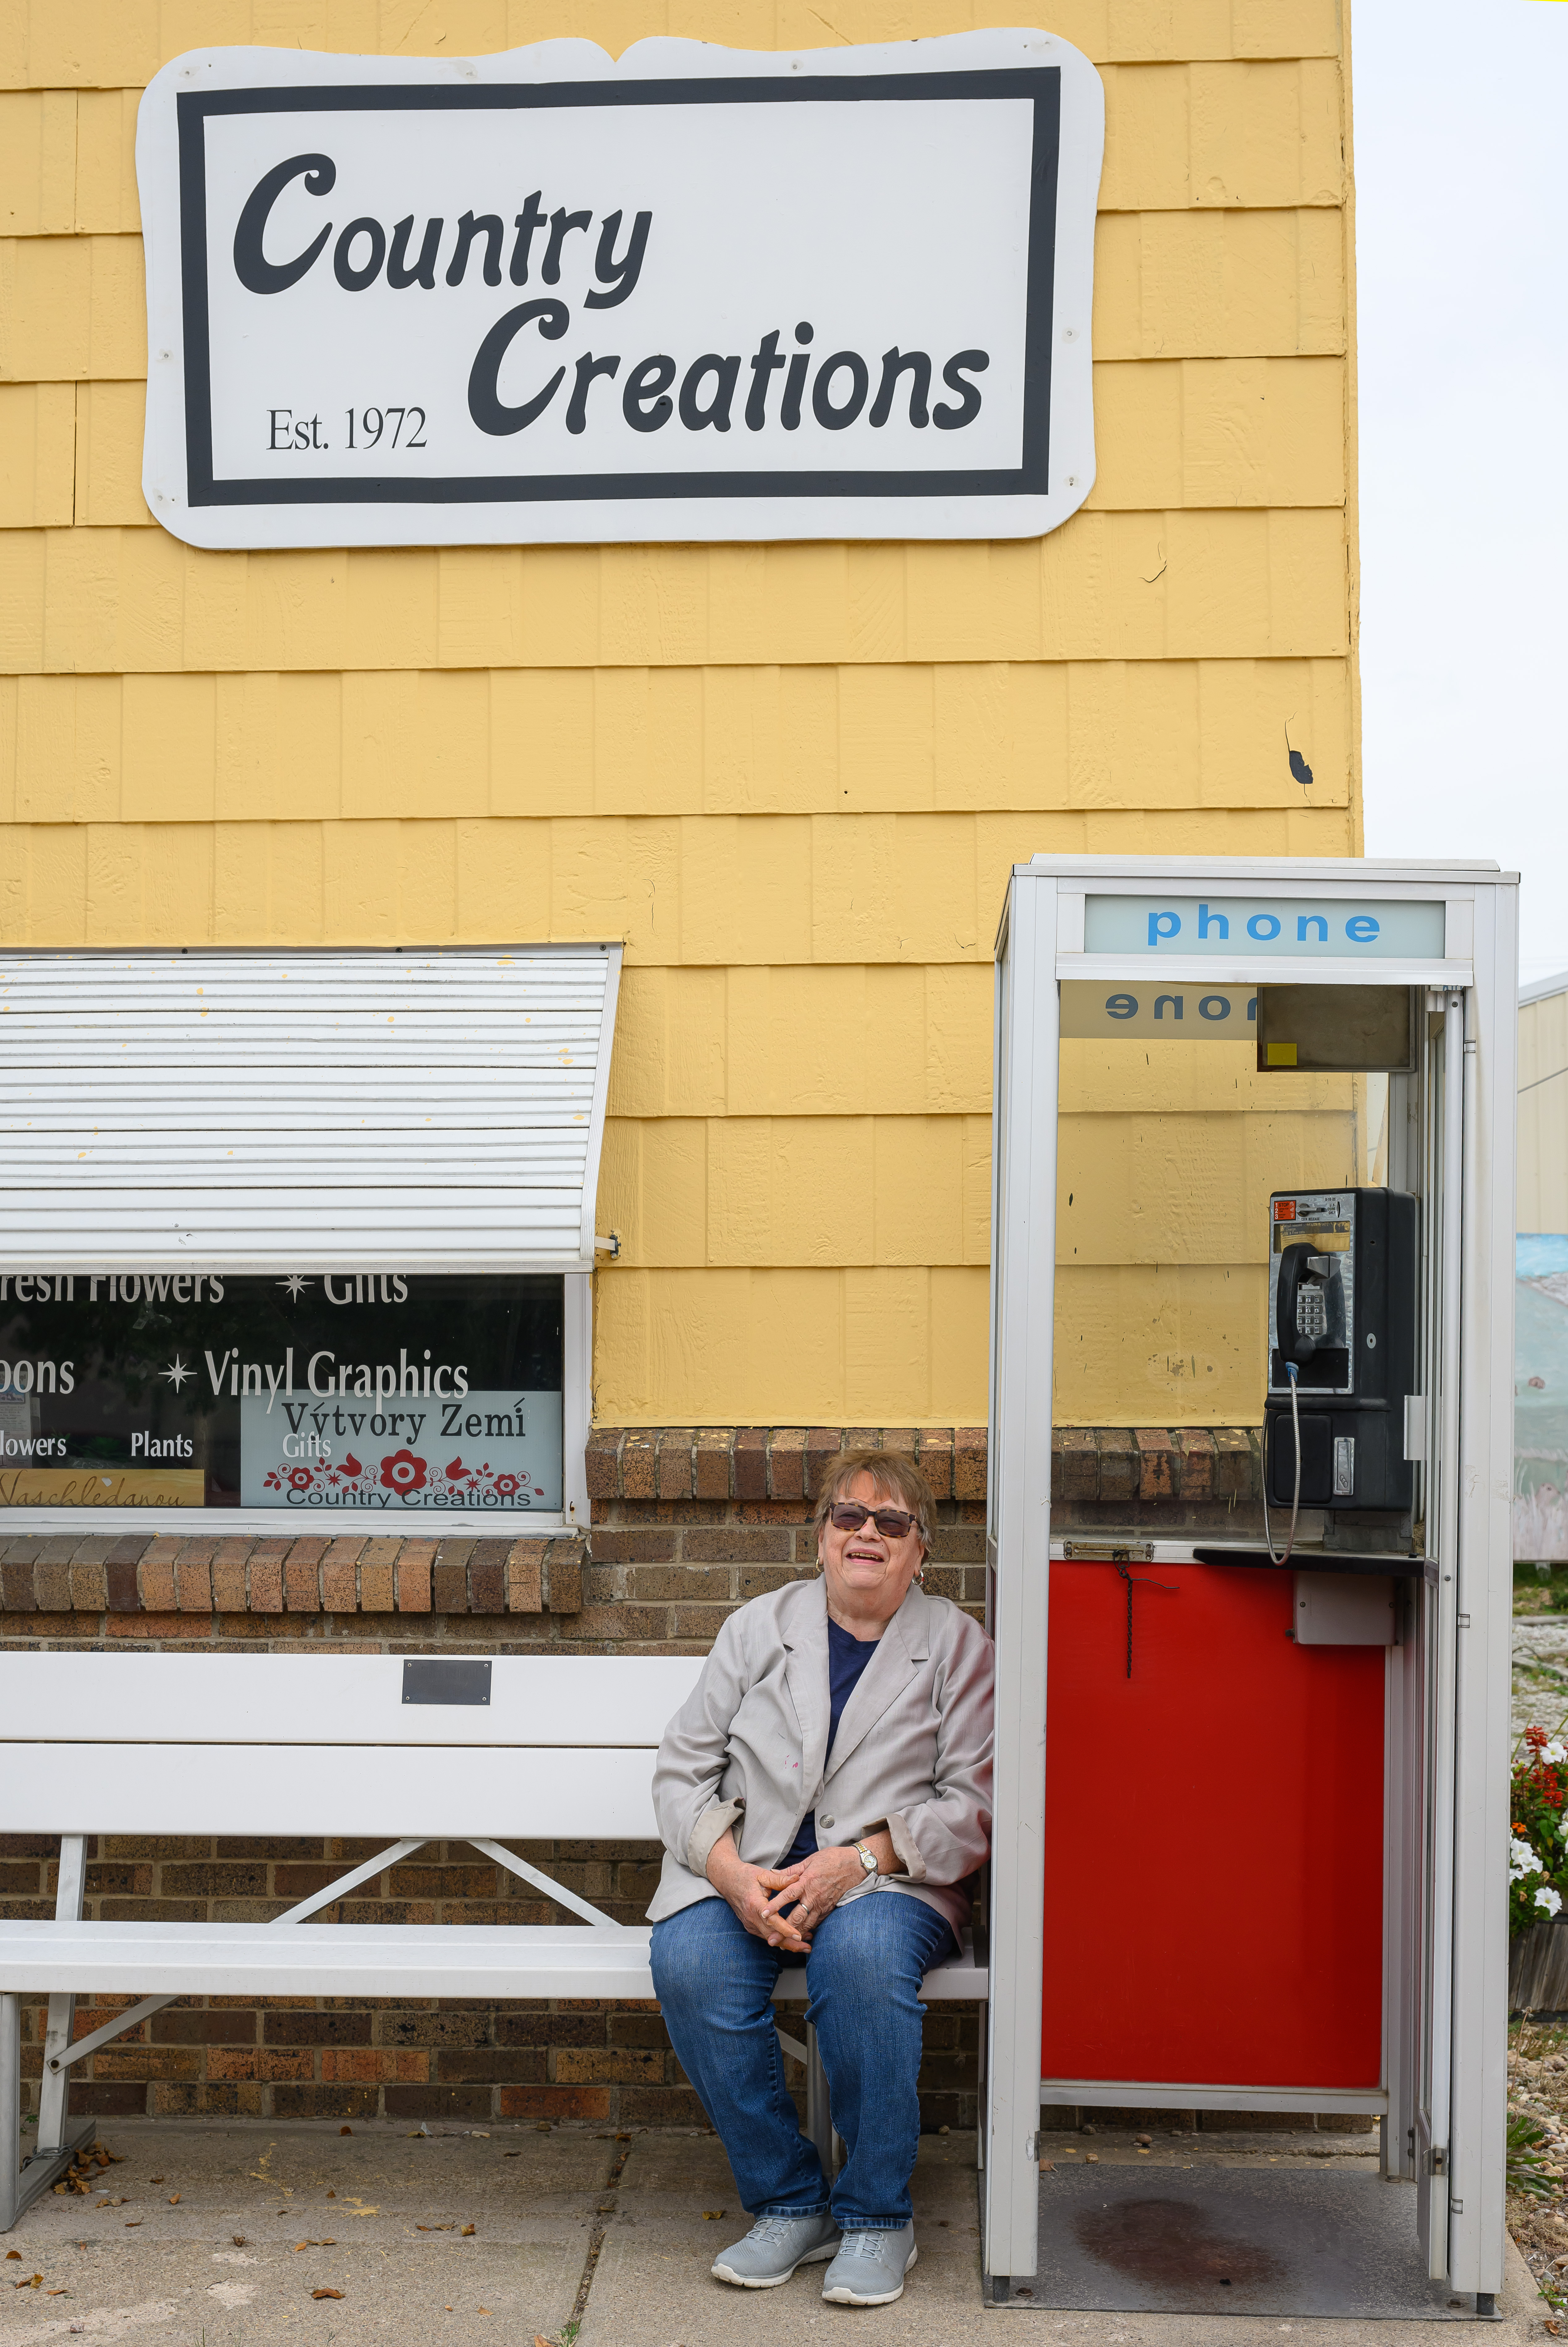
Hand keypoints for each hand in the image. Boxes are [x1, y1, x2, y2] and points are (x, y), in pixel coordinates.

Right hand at [704, 1831, 811, 1951]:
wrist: (727, 1879)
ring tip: (804, 1945)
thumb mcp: (763, 1874)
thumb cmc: (745, 1875)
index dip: (786, 1930)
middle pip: (772, 1936)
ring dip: (786, 1943)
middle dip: (790, 1944)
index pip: (772, 1921)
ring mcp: (749, 1924)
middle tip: (808, 1947)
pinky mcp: (750, 1926)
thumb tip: (798, 1879)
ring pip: (769, 1939)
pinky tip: (790, 1940)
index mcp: (754, 1904)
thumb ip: (780, 1879)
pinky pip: (765, 1936)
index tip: (799, 1936)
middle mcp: (751, 1918)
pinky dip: (778, 1939)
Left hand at [759, 1845, 864, 1940]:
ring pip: (806, 1924)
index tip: (764, 1914)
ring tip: (783, 1944)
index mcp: (807, 1881)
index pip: (787, 1895)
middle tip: (771, 1940)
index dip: (775, 1905)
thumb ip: (791, 1870)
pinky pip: (816, 1923)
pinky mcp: (829, 1910)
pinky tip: (800, 1937)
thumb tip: (773, 1873)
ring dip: (794, 1935)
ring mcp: (822, 1905)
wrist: (855, 1866)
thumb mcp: (810, 1860)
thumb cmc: (832, 1859)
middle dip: (783, 1929)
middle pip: (796, 1917)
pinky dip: (807, 1931)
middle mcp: (813, 1896)